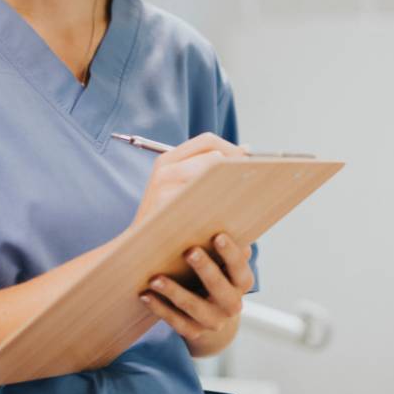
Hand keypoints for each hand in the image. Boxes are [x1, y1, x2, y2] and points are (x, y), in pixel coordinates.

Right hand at [131, 132, 246, 227]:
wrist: (139, 252)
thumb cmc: (167, 220)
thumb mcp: (178, 189)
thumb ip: (204, 170)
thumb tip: (247, 150)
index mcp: (168, 159)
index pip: (208, 141)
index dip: (233, 150)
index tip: (250, 164)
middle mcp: (164, 167)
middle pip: (214, 155)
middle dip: (237, 166)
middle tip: (254, 181)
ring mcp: (164, 185)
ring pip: (213, 174)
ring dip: (232, 183)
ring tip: (248, 195)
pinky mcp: (167, 204)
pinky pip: (207, 196)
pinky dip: (223, 201)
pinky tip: (235, 213)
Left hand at [139, 231, 254, 341]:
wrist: (211, 313)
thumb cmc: (213, 271)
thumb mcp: (221, 257)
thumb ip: (219, 238)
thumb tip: (208, 203)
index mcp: (242, 282)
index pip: (240, 268)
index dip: (231, 253)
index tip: (218, 236)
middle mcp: (231, 304)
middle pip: (220, 288)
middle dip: (205, 270)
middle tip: (189, 252)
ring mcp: (213, 321)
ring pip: (194, 308)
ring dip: (175, 292)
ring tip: (155, 279)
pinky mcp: (193, 331)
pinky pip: (176, 322)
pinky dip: (159, 309)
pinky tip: (145, 295)